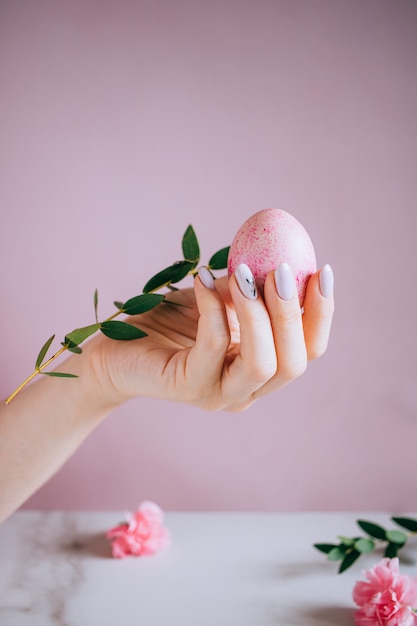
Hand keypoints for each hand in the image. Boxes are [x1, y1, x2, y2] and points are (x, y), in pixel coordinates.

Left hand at [90, 264, 333, 411]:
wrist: (117, 350)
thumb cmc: (171, 322)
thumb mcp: (220, 300)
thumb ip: (250, 290)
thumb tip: (281, 256)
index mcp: (262, 370)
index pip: (308, 351)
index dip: (321, 314)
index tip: (322, 270)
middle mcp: (247, 390)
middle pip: (294, 363)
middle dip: (293, 314)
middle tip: (282, 270)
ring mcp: (218, 394)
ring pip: (263, 365)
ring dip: (259, 314)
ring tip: (245, 273)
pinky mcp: (188, 387)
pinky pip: (213, 346)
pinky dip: (214, 308)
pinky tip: (205, 280)